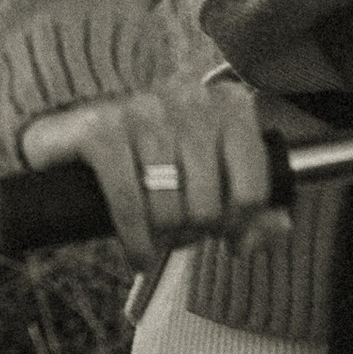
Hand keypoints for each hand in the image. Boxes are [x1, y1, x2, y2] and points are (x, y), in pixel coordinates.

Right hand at [18, 80, 281, 269]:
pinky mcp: (102, 130)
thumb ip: (253, 203)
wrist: (75, 124)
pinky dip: (135, 241)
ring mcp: (142, 111)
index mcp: (228, 105)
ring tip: (157, 234)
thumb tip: (277, 227)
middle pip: (209, 206)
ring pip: (170, 209)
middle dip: (194, 231)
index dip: (238, 224)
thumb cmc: (156, 154)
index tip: (223, 231)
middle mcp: (189, 99)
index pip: (252, 189)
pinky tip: (137, 253)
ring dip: (162, 238)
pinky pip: (129, 205)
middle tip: (181, 230)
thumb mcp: (212, 171)